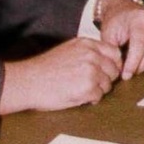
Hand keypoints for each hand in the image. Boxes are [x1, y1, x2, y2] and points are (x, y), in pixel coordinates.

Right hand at [0, 38, 122, 113]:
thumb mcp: (68, 50)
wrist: (28, 81)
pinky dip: (91, 99)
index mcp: (87, 44)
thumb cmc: (45, 68)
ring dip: (98, 90)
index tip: (107, 71)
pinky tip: (79, 97)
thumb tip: (105, 60)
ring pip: (108, 85)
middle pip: (114, 70)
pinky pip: (99, 96)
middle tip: (93, 84)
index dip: (113, 64)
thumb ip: (87, 52)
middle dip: (106, 79)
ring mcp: (91, 71)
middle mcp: (92, 56)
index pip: (115, 52)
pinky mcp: (88, 88)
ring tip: (82, 90)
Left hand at [95, 0, 143, 78]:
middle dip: (141, 67)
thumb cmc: (116, 23)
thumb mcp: (108, 34)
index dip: (133, 63)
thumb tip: (120, 68)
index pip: (139, 46)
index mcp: (138, 19)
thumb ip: (113, 51)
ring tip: (139, 65)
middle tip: (131, 72)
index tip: (126, 75)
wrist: (124, 9)